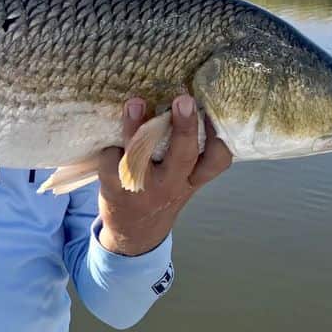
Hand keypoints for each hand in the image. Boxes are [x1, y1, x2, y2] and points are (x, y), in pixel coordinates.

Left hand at [96, 95, 231, 255]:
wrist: (133, 231)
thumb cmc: (161, 191)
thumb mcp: (184, 179)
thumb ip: (189, 153)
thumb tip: (187, 101)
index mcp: (192, 179)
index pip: (216, 161)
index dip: (220, 137)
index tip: (216, 110)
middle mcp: (172, 185)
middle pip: (182, 155)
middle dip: (184, 127)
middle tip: (184, 100)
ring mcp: (143, 188)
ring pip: (141, 156)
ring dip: (137, 129)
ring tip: (135, 103)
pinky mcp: (115, 187)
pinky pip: (113, 159)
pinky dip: (111, 146)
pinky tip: (112, 140)